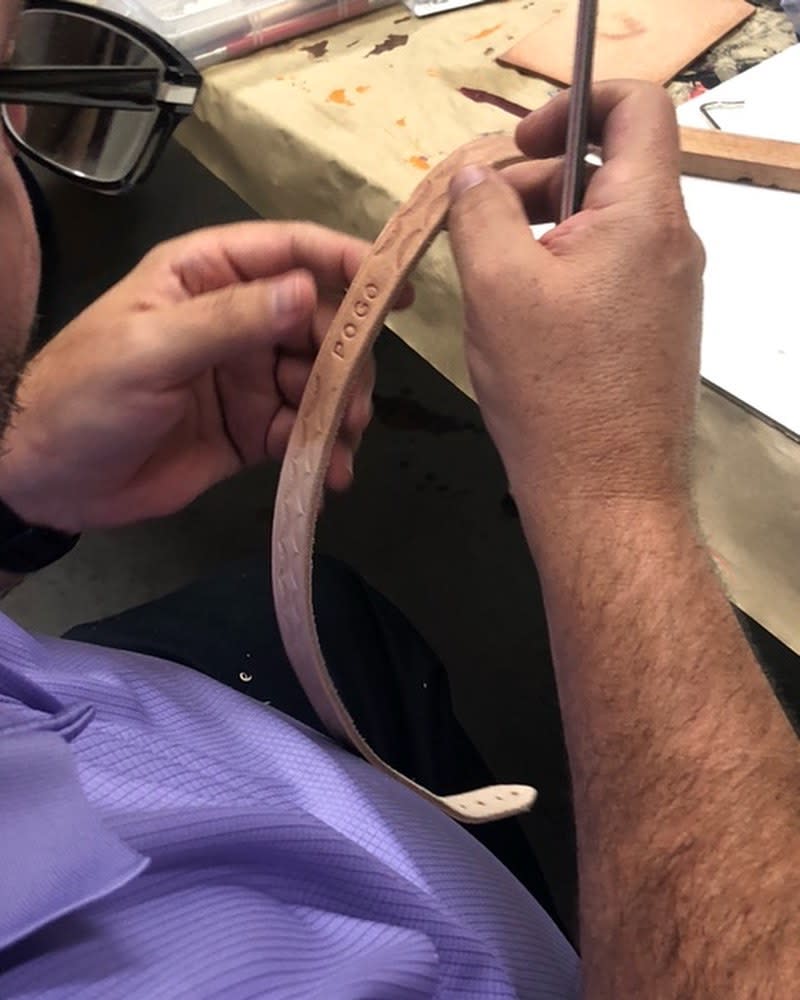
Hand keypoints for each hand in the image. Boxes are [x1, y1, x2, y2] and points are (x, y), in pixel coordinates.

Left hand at [0, 222, 406, 532]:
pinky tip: (331, 475)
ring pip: (320, 381)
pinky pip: (303, 432)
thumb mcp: (151, 350)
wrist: (53, 479)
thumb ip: (229, 321)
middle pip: (319, 323)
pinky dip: (323, 452)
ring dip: (340, 411)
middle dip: (345, 360)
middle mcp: (237, 319)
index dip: (345, 263)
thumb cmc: (86, 396)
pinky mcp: (253, 429)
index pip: (289, 253)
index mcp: (206, 276)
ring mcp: (248, 376)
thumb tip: (306, 294)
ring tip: (340, 445)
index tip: (395, 289)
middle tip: (352, 403)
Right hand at [447, 82, 704, 545]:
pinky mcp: (652, 331)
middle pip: (610, 169)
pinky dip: (562, 273)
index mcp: (645, 216)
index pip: (637, 107)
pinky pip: (607, 274)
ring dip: (543, 232)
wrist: (604, 495)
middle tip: (479, 224)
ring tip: (491, 279)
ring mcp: (666, 292)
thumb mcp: (496, 285)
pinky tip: (521, 319)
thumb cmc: (553, 391)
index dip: (575, 103)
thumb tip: (474, 178)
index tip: (519, 146)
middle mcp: (670, 246)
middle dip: (537, 180)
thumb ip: (480, 210)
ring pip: (603, 227)